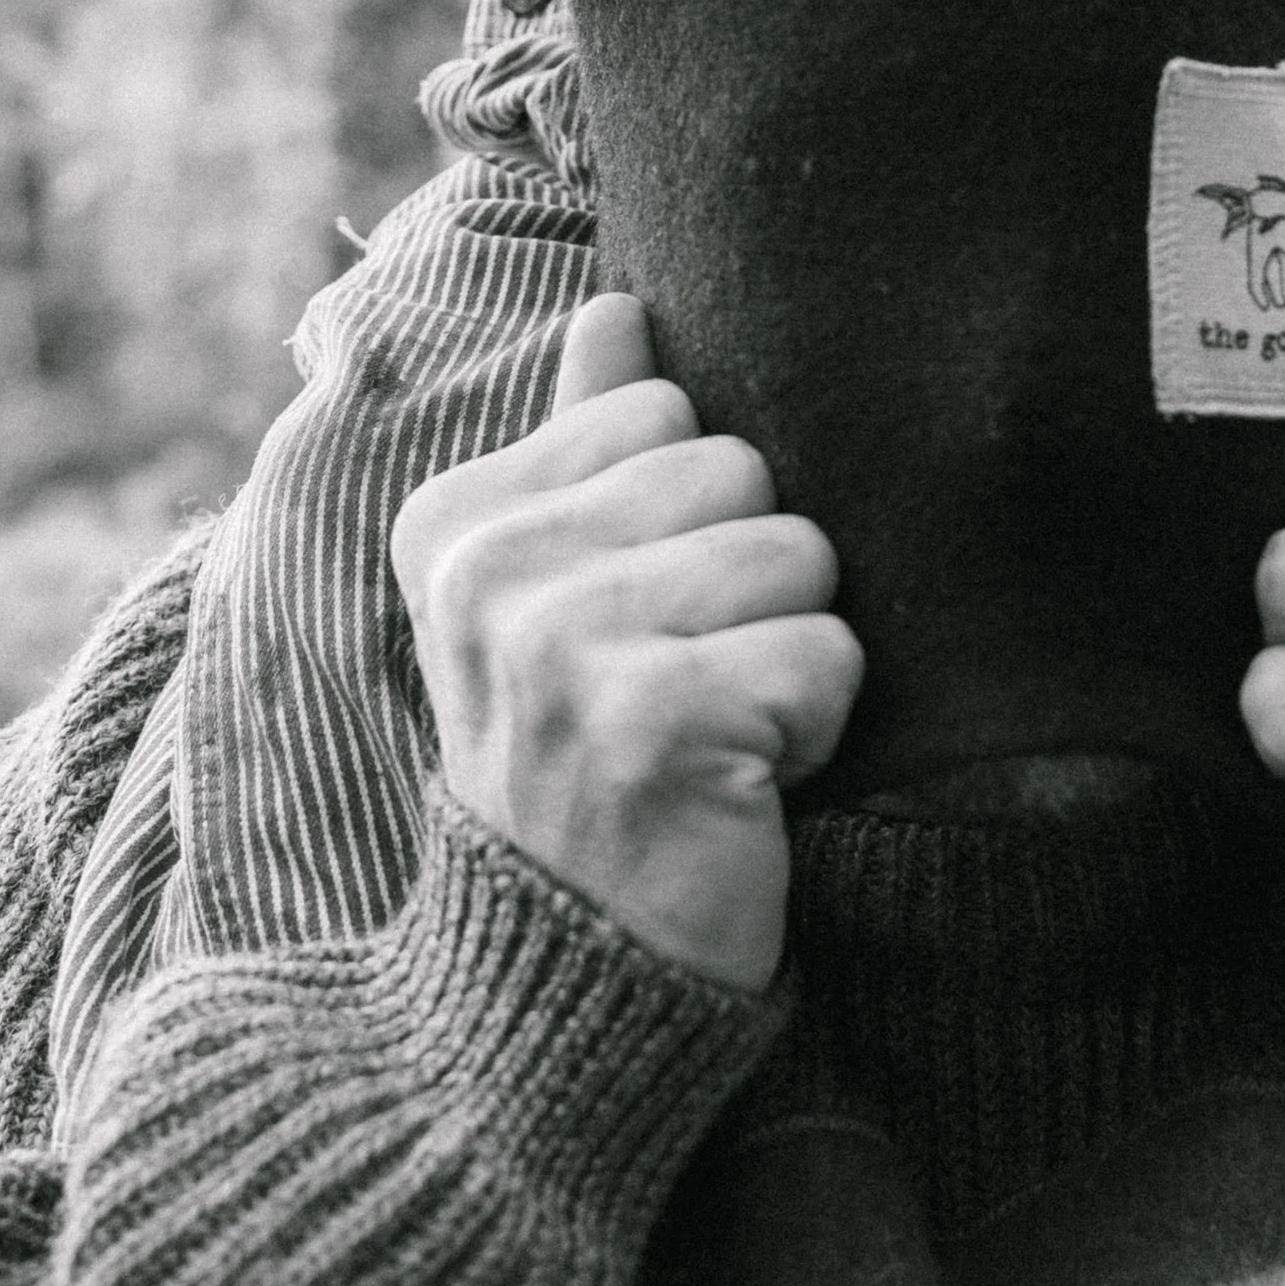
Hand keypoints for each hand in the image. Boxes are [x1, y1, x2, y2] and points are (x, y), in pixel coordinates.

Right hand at [389, 294, 863, 990]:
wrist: (562, 980)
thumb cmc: (582, 761)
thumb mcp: (550, 596)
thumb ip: (582, 439)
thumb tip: (620, 305)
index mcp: (456, 522)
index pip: (664, 411)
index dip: (690, 519)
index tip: (634, 626)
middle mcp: (489, 574)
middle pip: (740, 470)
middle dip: (750, 580)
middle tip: (684, 686)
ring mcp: (562, 647)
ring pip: (797, 554)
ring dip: (788, 652)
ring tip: (714, 731)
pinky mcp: (654, 723)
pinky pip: (828, 651)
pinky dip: (816, 726)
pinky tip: (742, 782)